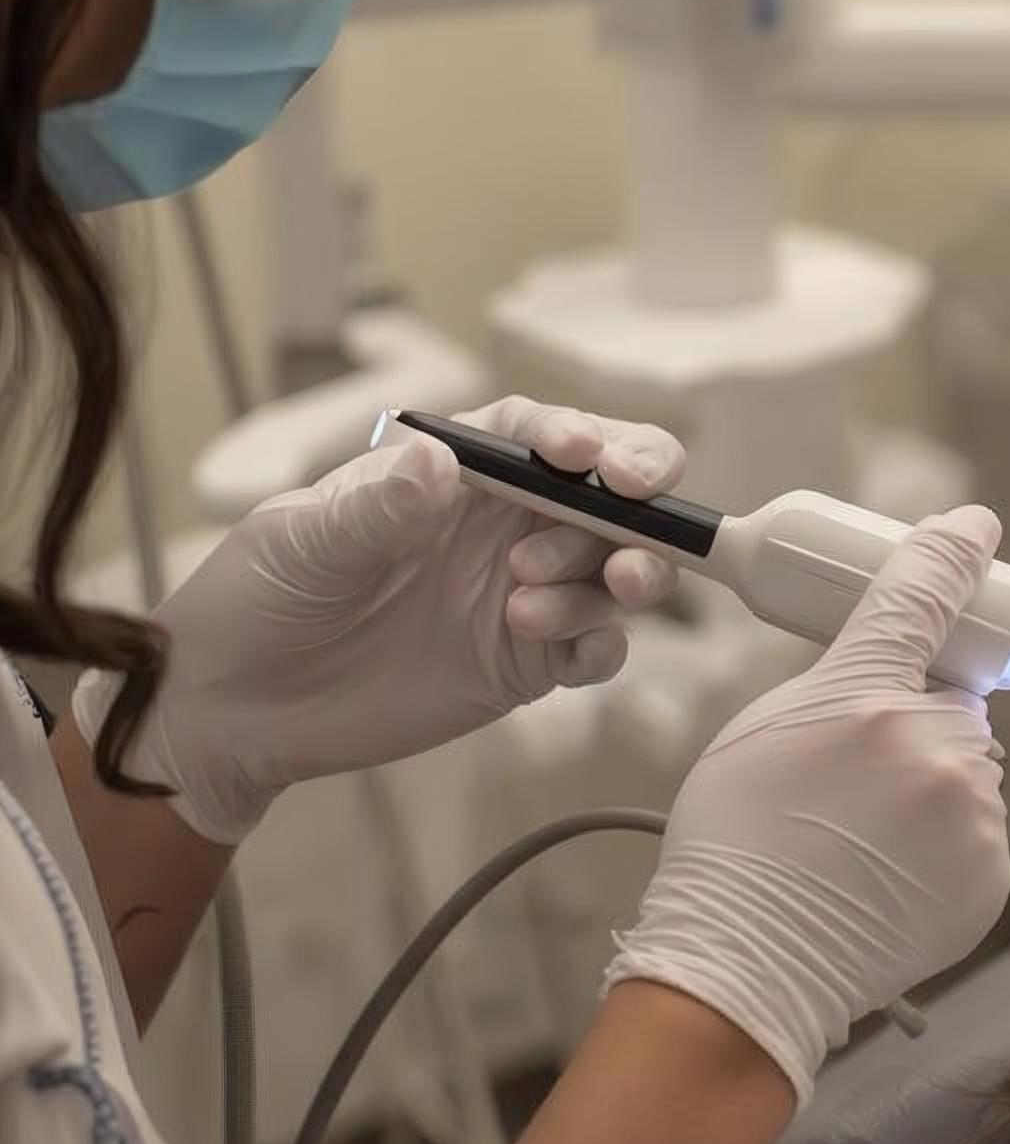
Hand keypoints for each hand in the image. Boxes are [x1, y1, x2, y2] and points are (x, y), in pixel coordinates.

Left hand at [74, 396, 685, 844]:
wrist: (231, 710)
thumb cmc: (256, 598)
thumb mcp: (301, 543)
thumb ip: (376, 509)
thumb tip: (440, 462)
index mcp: (459, 474)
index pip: (542, 433)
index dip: (581, 435)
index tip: (584, 457)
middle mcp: (508, 524)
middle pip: (614, 493)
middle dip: (644, 492)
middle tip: (633, 507)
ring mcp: (526, 593)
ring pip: (619, 567)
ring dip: (614, 574)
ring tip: (529, 604)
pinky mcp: (526, 665)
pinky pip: (599, 648)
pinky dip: (602, 643)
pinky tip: (557, 650)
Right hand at [602, 506, 1009, 1105]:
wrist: (745, 967)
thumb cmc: (733, 842)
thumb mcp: (764, 723)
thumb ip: (845, 679)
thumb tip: (903, 662)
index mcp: (865, 690)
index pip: (924, 593)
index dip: (953, 553)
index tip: (975, 529)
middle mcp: (931, 741)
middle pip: (950, 699)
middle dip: (918, 720)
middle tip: (853, 777)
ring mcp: (970, 811)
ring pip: (968, 766)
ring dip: (935, 784)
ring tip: (861, 839)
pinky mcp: (990, 872)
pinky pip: (979, 831)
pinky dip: (947, 844)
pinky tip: (888, 875)